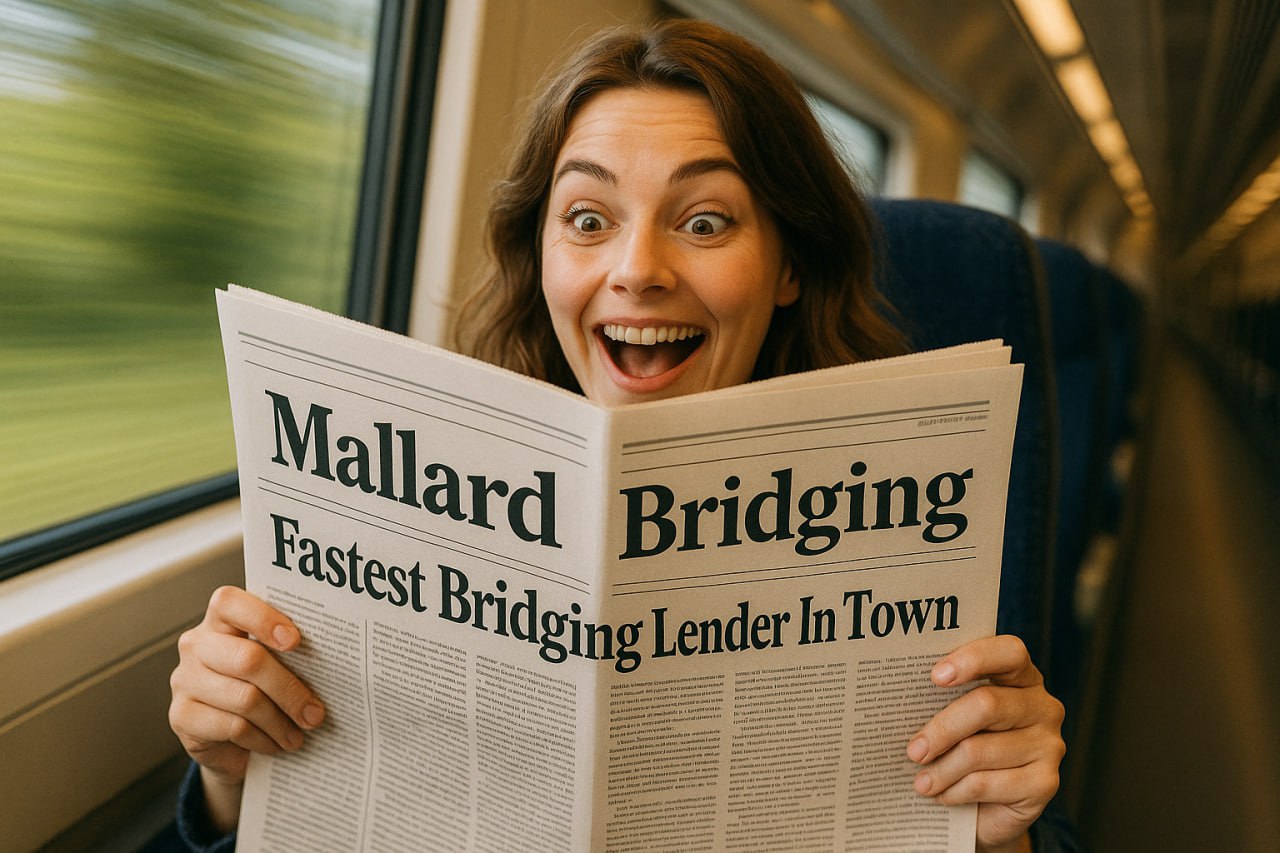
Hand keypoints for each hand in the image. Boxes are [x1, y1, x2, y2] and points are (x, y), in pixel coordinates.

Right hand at [168, 585, 324, 830]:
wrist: (229, 738)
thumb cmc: (261, 687)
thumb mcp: (275, 663)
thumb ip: (289, 651)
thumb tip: (336, 660)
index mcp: (221, 619)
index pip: (230, 603)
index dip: (263, 619)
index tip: (296, 641)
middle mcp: (197, 644)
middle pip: (248, 659)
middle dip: (290, 689)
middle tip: (316, 714)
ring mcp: (185, 679)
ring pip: (245, 698)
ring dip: (281, 722)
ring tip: (301, 735)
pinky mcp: (181, 715)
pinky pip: (232, 727)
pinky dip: (262, 739)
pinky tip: (277, 745)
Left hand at [906, 635, 1064, 850]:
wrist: (988, 808)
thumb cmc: (964, 748)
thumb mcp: (956, 717)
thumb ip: (943, 700)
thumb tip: (901, 698)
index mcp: (1022, 678)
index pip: (1009, 652)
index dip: (974, 659)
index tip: (935, 676)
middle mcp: (1043, 706)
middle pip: (987, 704)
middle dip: (942, 728)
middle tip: (913, 750)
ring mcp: (1049, 745)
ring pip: (979, 750)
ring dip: (941, 770)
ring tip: (920, 782)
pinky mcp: (1045, 783)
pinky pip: (986, 783)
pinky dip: (955, 791)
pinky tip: (942, 795)